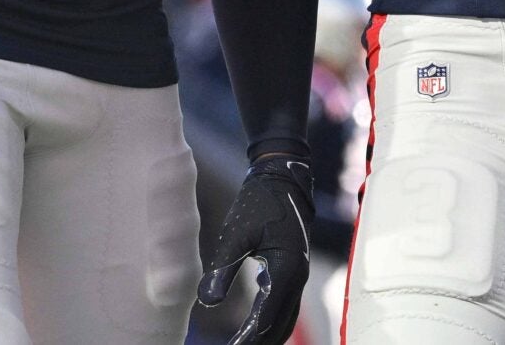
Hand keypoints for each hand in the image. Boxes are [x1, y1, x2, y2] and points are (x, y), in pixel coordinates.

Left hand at [197, 151, 312, 344]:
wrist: (282, 178)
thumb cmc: (258, 202)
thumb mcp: (235, 234)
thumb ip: (222, 268)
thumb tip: (206, 302)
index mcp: (287, 270)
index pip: (266, 318)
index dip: (247, 338)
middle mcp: (297, 278)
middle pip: (279, 325)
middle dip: (257, 342)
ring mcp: (298, 275)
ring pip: (284, 319)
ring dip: (265, 336)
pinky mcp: (292, 271)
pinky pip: (284, 306)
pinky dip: (270, 322)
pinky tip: (252, 328)